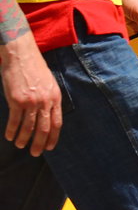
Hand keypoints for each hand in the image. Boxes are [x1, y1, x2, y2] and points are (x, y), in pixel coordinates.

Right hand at [2, 33, 61, 155]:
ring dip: (23, 139)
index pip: (57, 122)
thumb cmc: (35, 69)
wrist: (21, 56)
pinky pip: (14, 120)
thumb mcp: (49, 83)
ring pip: (28, 127)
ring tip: (19, 145)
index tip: (50, 147)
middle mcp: (45, 100)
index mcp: (55, 97)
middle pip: (44, 128)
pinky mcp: (16, 100)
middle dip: (39, 143)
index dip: (53, 136)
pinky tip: (9, 136)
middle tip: (36, 153)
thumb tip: (48, 115)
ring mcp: (31, 101)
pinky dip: (11, 131)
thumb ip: (49, 99)